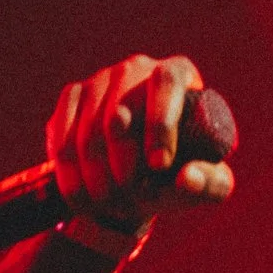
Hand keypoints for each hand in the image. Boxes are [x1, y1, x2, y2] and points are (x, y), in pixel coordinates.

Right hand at [45, 53, 234, 227]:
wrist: (137, 179)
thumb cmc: (179, 175)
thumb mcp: (207, 186)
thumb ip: (210, 184)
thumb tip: (188, 177)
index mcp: (178, 75)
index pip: (166, 82)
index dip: (160, 123)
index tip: (159, 166)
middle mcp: (137, 68)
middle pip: (121, 109)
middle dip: (123, 162)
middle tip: (130, 197)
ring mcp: (100, 80)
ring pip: (88, 130)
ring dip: (96, 177)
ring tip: (110, 204)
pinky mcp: (72, 98)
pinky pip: (62, 138)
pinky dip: (71, 176)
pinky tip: (84, 198)